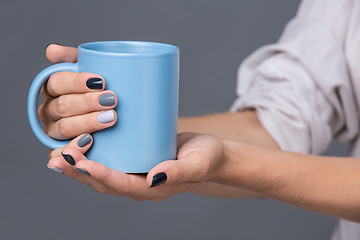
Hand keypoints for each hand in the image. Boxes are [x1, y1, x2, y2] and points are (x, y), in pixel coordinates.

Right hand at [38, 44, 116, 145]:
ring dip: (86, 122)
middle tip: (112, 100)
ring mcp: (55, 133)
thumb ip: (74, 60)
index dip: (76, 81)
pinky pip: (60, 153)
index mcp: (54, 90)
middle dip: (87, 102)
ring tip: (111, 117)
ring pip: (64, 128)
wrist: (118, 127)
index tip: (101, 80)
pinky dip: (72, 148)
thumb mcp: (92, 76)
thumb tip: (52, 50)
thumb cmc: (102, 95)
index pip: (56, 83)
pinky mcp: (62, 151)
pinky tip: (89, 142)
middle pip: (62, 106)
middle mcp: (50, 112)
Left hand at [47, 132, 224, 200]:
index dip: (99, 175)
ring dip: (78, 166)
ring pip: (101, 174)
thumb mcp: (197, 164)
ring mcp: (136, 173)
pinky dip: (90, 156)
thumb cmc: (206, 158)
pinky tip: (77, 145)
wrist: (210, 153)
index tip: (80, 162)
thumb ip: (179, 172)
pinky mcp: (134, 160)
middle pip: (103, 182)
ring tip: (57, 154)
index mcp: (153, 188)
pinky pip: (109, 162)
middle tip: (57, 158)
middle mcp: (140, 184)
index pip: (121, 184)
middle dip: (79, 171)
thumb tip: (154, 178)